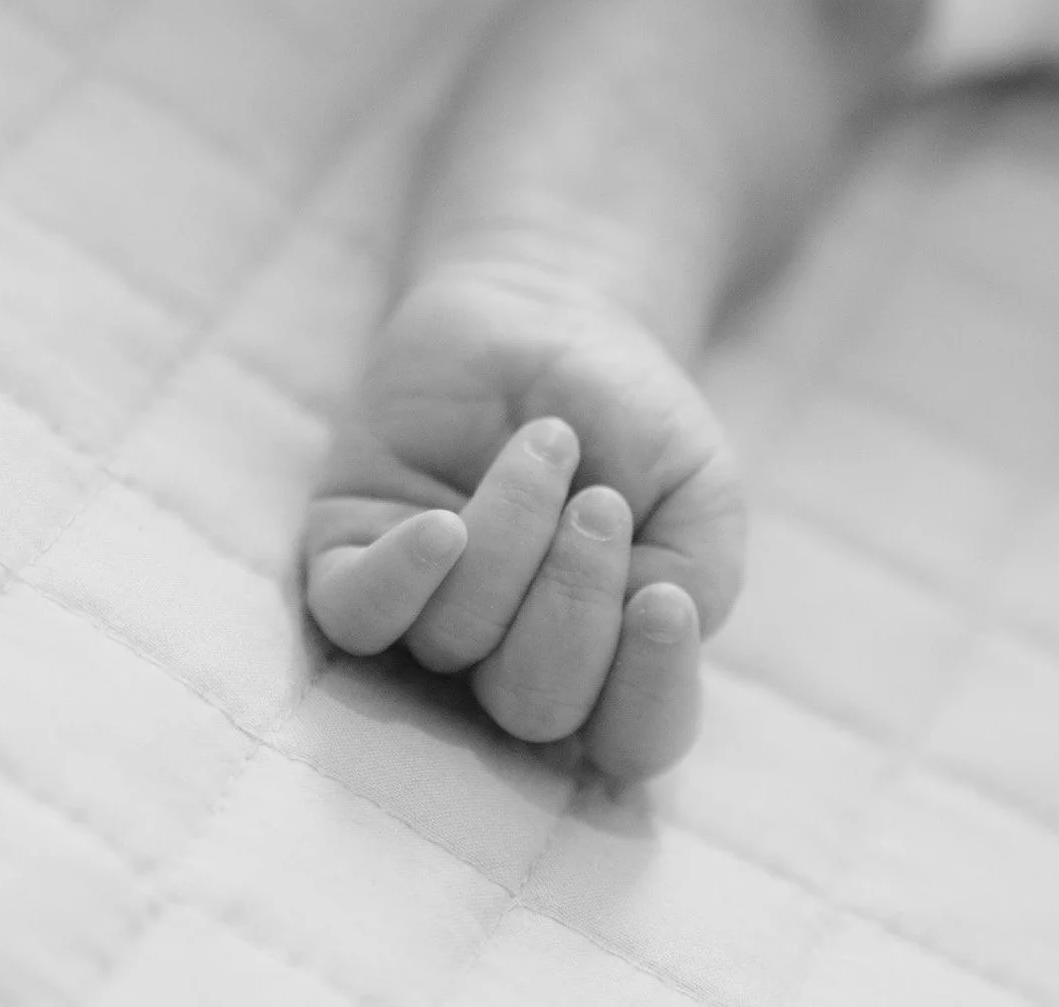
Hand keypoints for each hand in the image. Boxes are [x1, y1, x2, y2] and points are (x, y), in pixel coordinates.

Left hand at [302, 266, 744, 780]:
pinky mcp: (352, 560)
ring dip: (513, 533)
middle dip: (575, 602)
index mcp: (613, 667)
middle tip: (600, 501)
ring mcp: (427, 620)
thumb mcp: (702, 489)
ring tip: (549, 443)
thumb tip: (647, 630)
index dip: (649, 692)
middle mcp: (514, 664)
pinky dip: (402, 577)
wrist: (544, 315)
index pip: (632, 743)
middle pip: (536, 708)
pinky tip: (442, 524)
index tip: (664, 600)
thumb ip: (706, 578)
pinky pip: (357, 616)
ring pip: (456, 641)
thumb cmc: (630, 416)